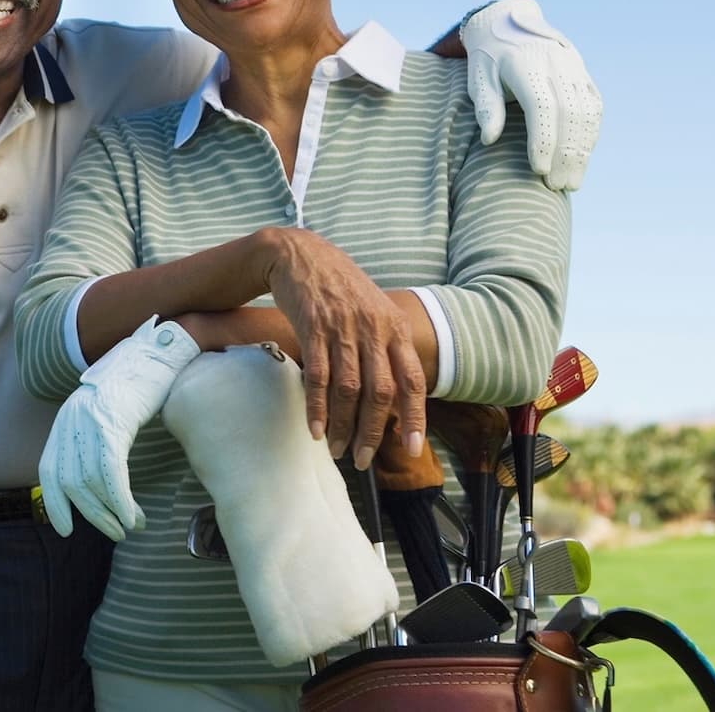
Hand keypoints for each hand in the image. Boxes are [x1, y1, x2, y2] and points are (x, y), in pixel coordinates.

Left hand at [38, 317, 200, 540]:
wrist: (160, 347)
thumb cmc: (143, 380)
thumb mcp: (111, 408)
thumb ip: (100, 434)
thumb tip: (102, 474)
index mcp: (68, 417)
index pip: (49, 468)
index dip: (54, 501)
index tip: (63, 528)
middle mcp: (72, 419)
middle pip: (70, 482)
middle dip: (91, 515)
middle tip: (113, 532)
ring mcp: (91, 419)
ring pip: (90, 482)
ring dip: (110, 512)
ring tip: (129, 526)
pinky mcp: (113, 421)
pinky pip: (111, 472)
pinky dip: (120, 500)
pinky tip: (133, 516)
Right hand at [256, 229, 423, 468]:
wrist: (300, 254)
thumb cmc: (339, 288)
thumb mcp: (374, 310)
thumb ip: (386, 347)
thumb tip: (393, 395)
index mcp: (395, 328)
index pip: (412, 380)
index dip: (414, 418)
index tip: (411, 450)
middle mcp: (374, 329)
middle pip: (381, 391)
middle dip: (373, 431)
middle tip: (363, 459)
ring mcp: (343, 328)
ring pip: (349, 389)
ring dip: (344, 425)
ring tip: (337, 450)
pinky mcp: (313, 326)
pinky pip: (318, 375)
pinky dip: (317, 406)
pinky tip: (316, 428)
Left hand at [461, 0, 601, 190]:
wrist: (508, 20)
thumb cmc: (488, 58)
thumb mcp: (478, 77)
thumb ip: (486, 107)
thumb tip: (489, 139)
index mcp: (527, 64)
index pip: (542, 107)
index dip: (543, 140)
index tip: (539, 169)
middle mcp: (556, 65)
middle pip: (570, 114)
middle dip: (566, 154)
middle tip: (557, 186)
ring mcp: (574, 68)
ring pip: (587, 113)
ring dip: (582, 150)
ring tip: (572, 181)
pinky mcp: (583, 73)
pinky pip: (594, 106)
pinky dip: (591, 134)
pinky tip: (583, 157)